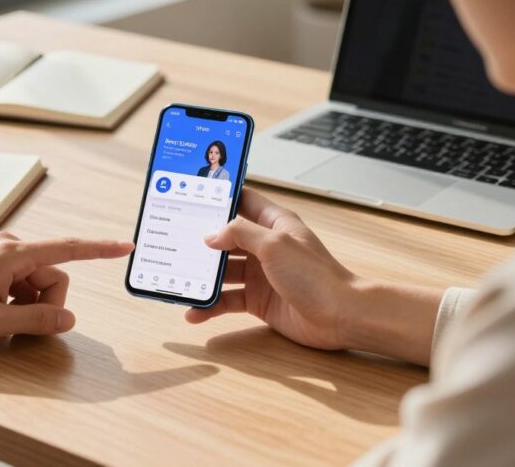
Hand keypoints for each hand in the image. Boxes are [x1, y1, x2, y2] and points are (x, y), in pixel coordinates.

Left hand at [0, 232, 133, 342]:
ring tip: (0, 320)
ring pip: (36, 279)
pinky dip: (16, 297)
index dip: (100, 249)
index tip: (125, 246)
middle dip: (46, 303)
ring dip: (29, 303)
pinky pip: (19, 279)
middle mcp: (8, 245)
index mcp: (13, 254)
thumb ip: (36, 321)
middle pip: (52, 275)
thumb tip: (68, 320)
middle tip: (21, 327)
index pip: (68, 248)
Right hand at [186, 189, 358, 350]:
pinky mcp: (259, 301)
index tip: (193, 197)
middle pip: (227, 239)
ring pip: (224, 272)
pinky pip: (228, 301)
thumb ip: (240, 233)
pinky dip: (211, 306)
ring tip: (178, 279)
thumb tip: (211, 235)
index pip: (244, 202)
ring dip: (203, 276)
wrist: (340, 317)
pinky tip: (194, 312)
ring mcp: (262, 274)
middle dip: (202, 242)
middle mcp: (266, 247)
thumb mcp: (274, 244)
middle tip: (175, 241)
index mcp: (274, 224)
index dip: (221, 199)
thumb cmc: (316, 275)